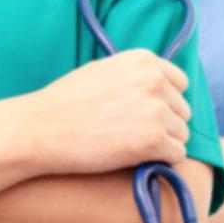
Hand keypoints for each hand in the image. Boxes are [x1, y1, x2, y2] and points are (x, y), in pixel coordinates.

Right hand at [13, 50, 192, 174]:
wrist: (40, 129)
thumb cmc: (65, 103)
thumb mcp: (103, 71)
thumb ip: (135, 75)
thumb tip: (162, 86)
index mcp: (144, 61)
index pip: (180, 83)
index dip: (165, 102)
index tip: (144, 114)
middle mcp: (155, 81)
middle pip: (182, 111)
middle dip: (164, 124)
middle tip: (131, 133)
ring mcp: (156, 110)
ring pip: (181, 134)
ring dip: (162, 144)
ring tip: (129, 145)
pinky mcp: (154, 140)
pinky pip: (176, 155)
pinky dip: (160, 161)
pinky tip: (135, 158)